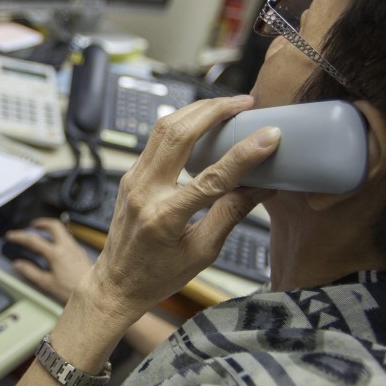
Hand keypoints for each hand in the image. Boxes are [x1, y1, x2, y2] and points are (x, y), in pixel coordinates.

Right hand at [5, 217, 92, 303]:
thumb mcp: (47, 283)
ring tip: (44, 233)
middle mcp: (67, 247)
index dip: (20, 237)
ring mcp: (76, 249)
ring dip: (51, 229)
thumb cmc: (73, 290)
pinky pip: (68, 239)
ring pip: (63, 231)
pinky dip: (59, 238)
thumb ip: (30, 272)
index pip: (33, 240)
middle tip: (33, 225)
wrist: (96, 293)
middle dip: (41, 223)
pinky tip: (57, 247)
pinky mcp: (81, 253)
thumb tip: (18, 265)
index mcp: (56, 254)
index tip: (11, 236)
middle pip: (53, 225)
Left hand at [81, 95, 279, 327]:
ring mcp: (133, 179)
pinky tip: (202, 121)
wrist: (116, 283)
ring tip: (228, 105)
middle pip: (178, 134)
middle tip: (245, 102)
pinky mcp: (130, 175)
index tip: (269, 135)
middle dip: (214, 111)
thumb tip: (263, 186)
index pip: (211, 178)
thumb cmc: (158, 276)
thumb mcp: (202, 253)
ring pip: (162, 128)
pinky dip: (181, 124)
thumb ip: (230, 215)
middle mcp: (144, 191)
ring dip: (196, 110)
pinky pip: (155, 139)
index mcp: (164, 217)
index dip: (244, 154)